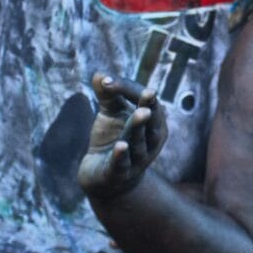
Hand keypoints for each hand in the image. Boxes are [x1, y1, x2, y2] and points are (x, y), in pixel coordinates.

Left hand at [78, 74, 168, 201]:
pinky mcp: (119, 174)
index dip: (126, 89)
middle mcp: (150, 141)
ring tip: (140, 112)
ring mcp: (137, 159)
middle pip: (151, 122)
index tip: (105, 81)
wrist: (105, 178)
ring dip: (138, 127)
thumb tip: (98, 74)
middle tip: (150, 92)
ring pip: (138, 142)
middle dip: (149, 107)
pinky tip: (120, 146)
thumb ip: (107, 96)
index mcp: (153, 123)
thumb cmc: (113, 140)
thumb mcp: (110, 115)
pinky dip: (122, 156)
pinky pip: (122, 165)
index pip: (144, 102)